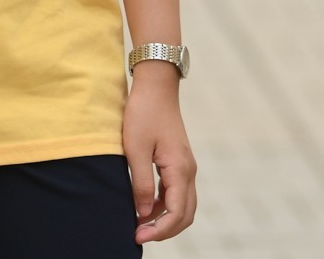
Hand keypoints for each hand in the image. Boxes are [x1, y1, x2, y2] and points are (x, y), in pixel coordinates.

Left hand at [123, 67, 196, 242]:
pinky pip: (177, 193)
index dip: (159, 231)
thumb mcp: (135, 150)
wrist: (156, 87)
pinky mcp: (179, 162)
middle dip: (165, 230)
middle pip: (186, 214)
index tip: (137, 236)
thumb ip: (140, 184)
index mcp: (179, 169)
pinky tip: (144, 207)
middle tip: (138, 235)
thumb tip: (142, 214)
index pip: (176, 212)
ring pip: (183, 205)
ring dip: (165, 219)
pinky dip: (164, 206)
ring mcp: (186, 166)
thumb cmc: (143, 114)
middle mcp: (188, 170)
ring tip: (139, 224)